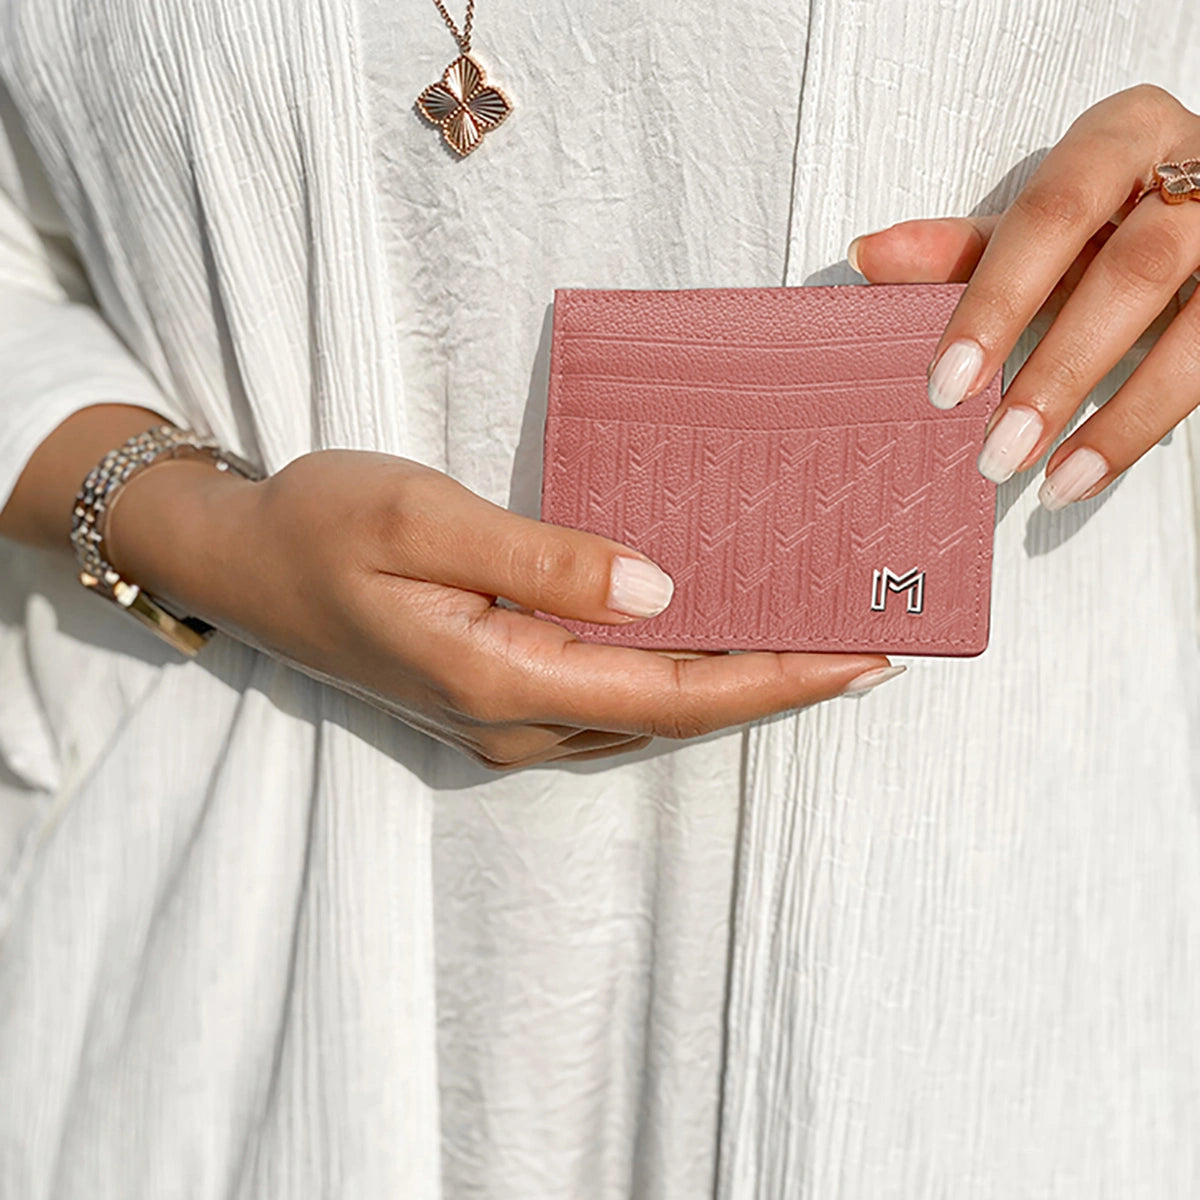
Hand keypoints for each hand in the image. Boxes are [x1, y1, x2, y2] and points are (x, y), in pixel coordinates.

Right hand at [106, 451, 897, 768]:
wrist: (242, 561)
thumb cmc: (322, 525)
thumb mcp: (425, 520)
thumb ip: (544, 558)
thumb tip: (662, 591)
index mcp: (503, 679)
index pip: (674, 693)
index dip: (777, 680)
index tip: (866, 658)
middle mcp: (515, 721)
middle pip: (675, 715)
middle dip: (777, 687)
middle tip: (871, 648)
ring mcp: (504, 719)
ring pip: (647, 713)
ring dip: (734, 683)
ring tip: (815, 642)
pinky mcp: (496, 696)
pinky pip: (611, 698)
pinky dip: (677, 674)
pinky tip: (712, 640)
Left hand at [848, 84, 1199, 509]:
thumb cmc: (1113, 209)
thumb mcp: (1040, 224)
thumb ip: (962, 246)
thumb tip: (868, 256)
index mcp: (1123, 135)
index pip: (1052, 213)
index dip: (997, 301)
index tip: (948, 381)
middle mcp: (1196, 169)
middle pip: (1130, 272)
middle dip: (1056, 369)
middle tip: (995, 444)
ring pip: (1192, 330)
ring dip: (1114, 414)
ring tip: (1044, 478)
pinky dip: (1143, 427)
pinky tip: (1088, 470)